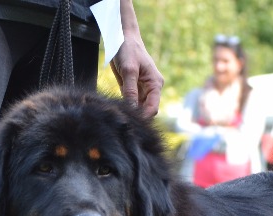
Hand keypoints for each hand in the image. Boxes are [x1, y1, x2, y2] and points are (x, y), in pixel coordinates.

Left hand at [111, 1, 163, 116]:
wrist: (122, 38)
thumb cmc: (128, 50)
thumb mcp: (129, 70)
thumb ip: (130, 90)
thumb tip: (132, 109)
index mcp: (155, 84)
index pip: (153, 108)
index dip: (144, 116)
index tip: (130, 120)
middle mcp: (151, 89)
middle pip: (146, 110)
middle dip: (136, 115)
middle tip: (122, 119)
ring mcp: (142, 89)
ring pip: (138, 108)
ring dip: (130, 112)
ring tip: (118, 114)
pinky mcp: (132, 89)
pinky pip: (131, 102)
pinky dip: (125, 106)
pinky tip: (117, 108)